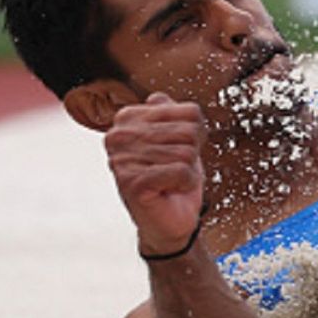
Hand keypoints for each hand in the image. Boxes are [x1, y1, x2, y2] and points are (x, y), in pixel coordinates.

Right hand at [104, 92, 207, 255]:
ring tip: (171, 180)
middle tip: (176, 168)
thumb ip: (168, 114)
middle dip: (193, 154)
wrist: (170, 219)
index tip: (180, 149)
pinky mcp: (131, 182)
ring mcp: (122, 159)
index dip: (197, 133)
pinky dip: (185, 184)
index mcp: (129, 118)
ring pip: (186, 152)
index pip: (190, 111)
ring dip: (188, 170)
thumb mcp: (178, 139)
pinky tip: (169, 190)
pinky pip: (181, 172)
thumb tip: (157, 98)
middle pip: (189, 131)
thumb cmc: (175, 177)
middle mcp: (119, 135)